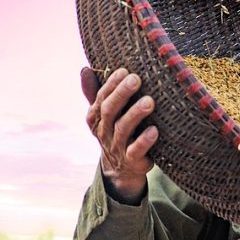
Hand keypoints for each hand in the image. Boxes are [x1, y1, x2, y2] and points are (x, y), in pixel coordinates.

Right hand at [81, 67, 156, 202]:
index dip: (111, 85)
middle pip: (109, 111)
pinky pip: (135, 151)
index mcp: (96, 118)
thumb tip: (85, 69)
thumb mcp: (105, 114)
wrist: (122, 170)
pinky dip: (144, 141)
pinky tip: (154, 130)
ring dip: (135, 114)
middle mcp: (104, 131)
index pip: (101, 98)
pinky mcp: (132, 161)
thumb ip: (96, 93)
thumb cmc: (116, 132)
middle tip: (136, 79)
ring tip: (149, 101)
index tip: (124, 71)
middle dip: (122, 94)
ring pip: (123, 129)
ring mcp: (117, 147)